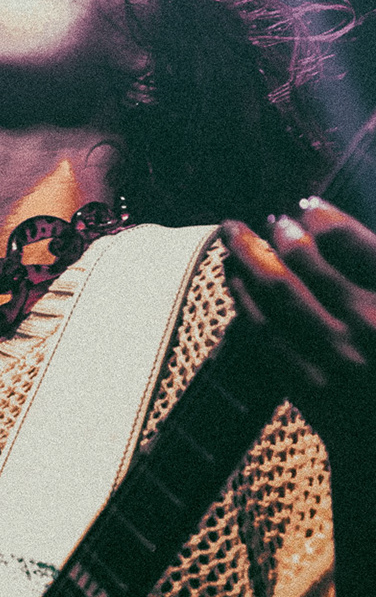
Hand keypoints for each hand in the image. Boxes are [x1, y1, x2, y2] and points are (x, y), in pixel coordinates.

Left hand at [221, 197, 375, 454]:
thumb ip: (370, 271)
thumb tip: (326, 228)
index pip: (361, 246)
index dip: (328, 222)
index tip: (307, 209)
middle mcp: (371, 326)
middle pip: (309, 265)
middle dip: (278, 235)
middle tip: (262, 219)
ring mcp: (339, 359)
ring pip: (279, 294)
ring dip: (250, 258)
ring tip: (235, 237)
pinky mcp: (310, 387)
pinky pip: (265, 333)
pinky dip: (245, 299)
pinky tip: (234, 280)